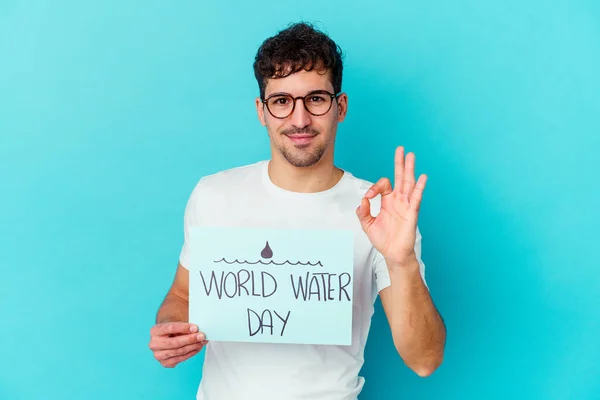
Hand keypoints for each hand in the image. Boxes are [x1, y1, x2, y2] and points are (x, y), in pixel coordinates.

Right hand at [148, 322, 207, 367]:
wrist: (166, 337)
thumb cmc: (173, 329)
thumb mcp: (177, 324)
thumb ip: (185, 327)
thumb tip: (197, 331)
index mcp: (155, 331)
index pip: (171, 328)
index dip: (184, 328)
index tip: (196, 328)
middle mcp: (154, 344)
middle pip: (175, 342)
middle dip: (190, 339)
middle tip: (201, 336)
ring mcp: (158, 355)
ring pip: (179, 352)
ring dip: (193, 347)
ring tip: (202, 342)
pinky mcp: (165, 363)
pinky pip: (180, 359)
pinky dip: (191, 353)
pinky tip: (197, 348)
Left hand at [356, 146, 426, 265]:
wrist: (393, 253)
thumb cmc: (383, 239)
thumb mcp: (367, 225)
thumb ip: (363, 212)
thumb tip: (363, 201)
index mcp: (388, 201)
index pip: (383, 185)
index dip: (374, 188)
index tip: (368, 197)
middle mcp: (398, 200)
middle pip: (400, 177)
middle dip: (400, 163)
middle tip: (401, 149)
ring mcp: (406, 205)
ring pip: (408, 183)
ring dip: (409, 169)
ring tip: (411, 156)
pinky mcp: (412, 213)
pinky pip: (416, 198)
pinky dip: (419, 187)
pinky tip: (422, 177)